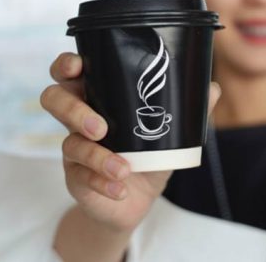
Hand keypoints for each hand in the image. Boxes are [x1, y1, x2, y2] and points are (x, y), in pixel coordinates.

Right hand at [41, 53, 221, 232]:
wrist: (136, 199)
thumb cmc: (150, 153)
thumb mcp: (170, 132)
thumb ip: (188, 109)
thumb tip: (212, 88)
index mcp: (99, 97)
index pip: (70, 73)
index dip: (66, 65)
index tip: (77, 65)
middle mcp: (79, 119)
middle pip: (54, 99)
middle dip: (72, 109)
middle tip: (100, 126)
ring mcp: (74, 148)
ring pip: (68, 144)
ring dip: (96, 156)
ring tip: (124, 168)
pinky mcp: (75, 177)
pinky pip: (81, 178)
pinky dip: (103, 183)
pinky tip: (120, 188)